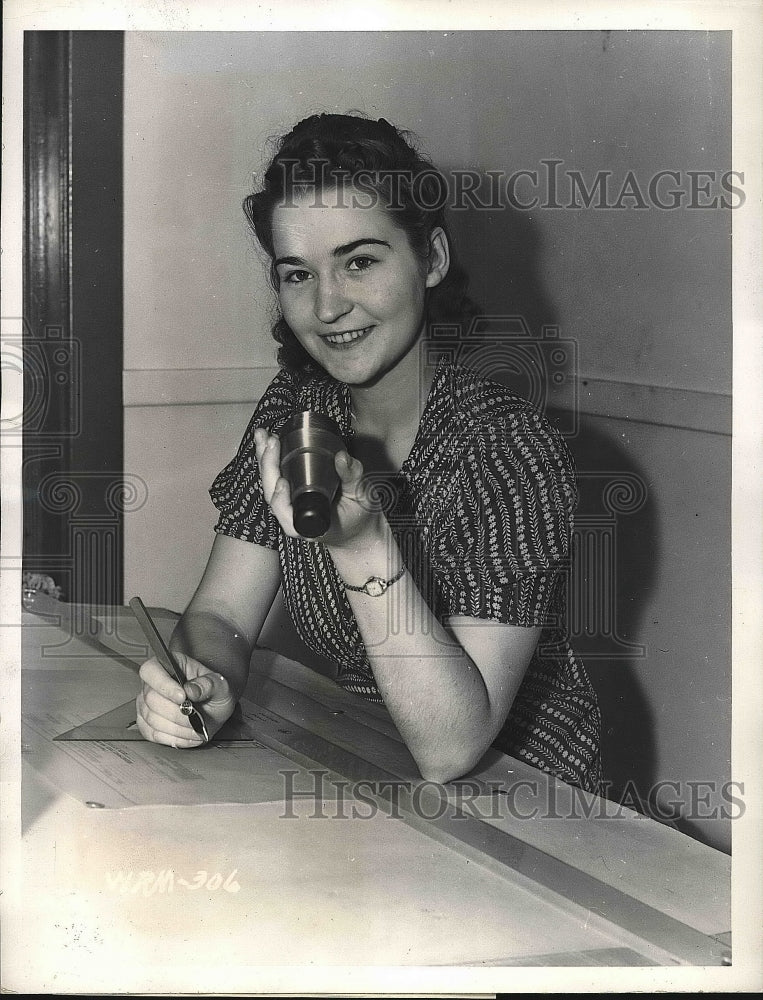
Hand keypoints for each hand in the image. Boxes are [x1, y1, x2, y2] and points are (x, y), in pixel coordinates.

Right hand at [136, 653, 236, 747]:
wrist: (214, 711)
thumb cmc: (214, 693)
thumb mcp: (220, 685)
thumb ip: (209, 684)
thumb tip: (191, 690)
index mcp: (168, 664)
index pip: (151, 670)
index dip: (164, 685)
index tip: (182, 698)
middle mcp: (152, 683)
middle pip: (151, 698)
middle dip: (176, 713)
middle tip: (195, 718)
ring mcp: (146, 704)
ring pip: (151, 718)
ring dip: (176, 728)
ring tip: (195, 729)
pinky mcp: (146, 723)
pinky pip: (152, 733)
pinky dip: (172, 738)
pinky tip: (187, 736)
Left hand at [254, 427, 383, 549]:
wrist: (358, 530)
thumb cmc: (358, 518)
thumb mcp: (362, 497)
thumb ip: (353, 477)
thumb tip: (342, 457)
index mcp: (309, 526)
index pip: (287, 514)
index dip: (280, 498)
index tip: (282, 481)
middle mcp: (294, 518)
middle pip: (271, 494)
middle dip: (268, 466)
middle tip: (270, 442)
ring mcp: (290, 507)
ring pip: (270, 485)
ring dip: (264, 459)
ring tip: (262, 436)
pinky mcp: (290, 496)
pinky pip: (275, 479)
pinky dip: (270, 461)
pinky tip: (267, 443)